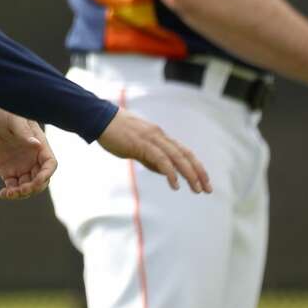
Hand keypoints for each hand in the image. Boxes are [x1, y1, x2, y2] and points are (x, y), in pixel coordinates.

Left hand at [0, 106, 57, 200]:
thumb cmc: (4, 114)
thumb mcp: (14, 120)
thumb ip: (24, 132)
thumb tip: (36, 145)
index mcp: (39, 146)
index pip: (50, 164)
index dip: (47, 174)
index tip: (37, 181)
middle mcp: (33, 159)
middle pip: (41, 180)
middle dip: (34, 188)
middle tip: (21, 190)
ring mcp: (21, 167)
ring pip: (27, 187)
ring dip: (22, 194)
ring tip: (9, 193)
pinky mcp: (7, 172)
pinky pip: (12, 187)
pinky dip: (10, 193)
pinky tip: (3, 194)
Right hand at [97, 109, 211, 192]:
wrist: (100, 119)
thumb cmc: (116, 133)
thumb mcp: (137, 147)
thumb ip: (151, 159)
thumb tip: (165, 172)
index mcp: (160, 136)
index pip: (183, 152)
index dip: (195, 165)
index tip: (204, 180)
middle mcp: (160, 136)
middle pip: (185, 154)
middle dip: (198, 172)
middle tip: (207, 189)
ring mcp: (152, 139)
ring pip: (177, 157)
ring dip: (189, 174)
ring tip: (197, 189)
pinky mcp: (142, 143)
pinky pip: (161, 159)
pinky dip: (170, 172)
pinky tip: (175, 185)